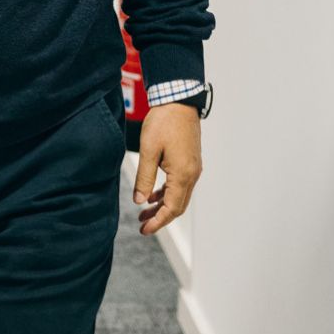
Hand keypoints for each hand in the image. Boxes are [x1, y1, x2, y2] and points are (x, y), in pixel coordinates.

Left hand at [133, 103, 200, 233]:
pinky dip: (167, 194)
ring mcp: (193, 168)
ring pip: (179, 196)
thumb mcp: (148, 151)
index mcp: (182, 174)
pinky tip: (153, 196)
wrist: (178, 103)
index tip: (144, 230)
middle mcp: (192, 174)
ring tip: (144, 213)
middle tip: (143, 226)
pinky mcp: (189, 162)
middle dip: (161, 218)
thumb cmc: (163, 123)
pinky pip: (180, 185)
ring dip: (163, 206)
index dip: (159, 222)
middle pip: (178, 206)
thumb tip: (140, 201)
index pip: (172, 208)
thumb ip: (144, 178)